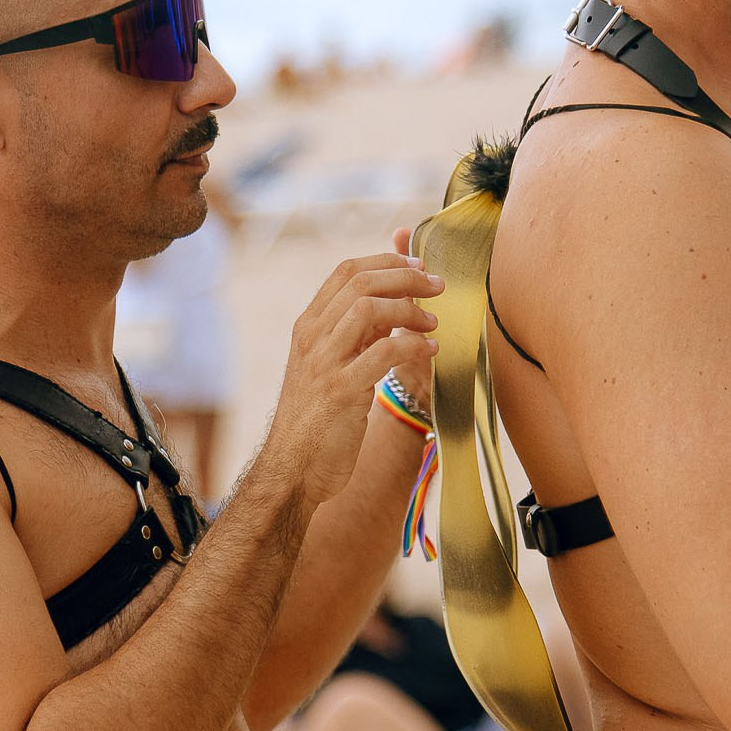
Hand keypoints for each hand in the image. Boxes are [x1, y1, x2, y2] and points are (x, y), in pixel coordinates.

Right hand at [264, 251, 440, 505]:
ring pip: (370, 309)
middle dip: (406, 277)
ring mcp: (323, 362)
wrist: (292, 469)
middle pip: (361, 282)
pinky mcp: (340, 390)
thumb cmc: (317, 419)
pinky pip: (384, 352)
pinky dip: (413, 345)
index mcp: (307, 326)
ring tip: (434, 322)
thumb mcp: (329, 366)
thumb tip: (392, 304)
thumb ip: (355, 335)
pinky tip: (431, 351)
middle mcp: (312, 337)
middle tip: (438, 286)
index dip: (386, 261)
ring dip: (410, 309)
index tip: (418, 265)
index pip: (346, 271)